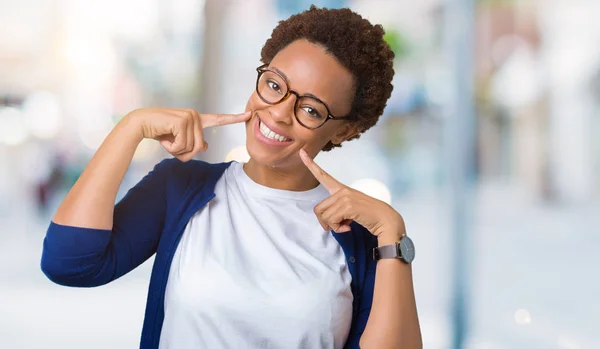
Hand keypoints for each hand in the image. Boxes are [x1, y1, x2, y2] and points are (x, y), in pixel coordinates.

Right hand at [125, 108, 250, 161]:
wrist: (141, 124)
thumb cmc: (160, 132)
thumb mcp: (179, 141)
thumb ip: (193, 143)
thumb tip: (206, 146)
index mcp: (197, 119)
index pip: (219, 119)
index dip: (234, 118)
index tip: (249, 114)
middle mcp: (196, 116)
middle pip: (200, 147)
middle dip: (185, 154)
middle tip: (172, 146)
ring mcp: (190, 117)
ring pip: (192, 148)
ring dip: (177, 151)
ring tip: (168, 141)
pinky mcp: (182, 121)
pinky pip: (183, 146)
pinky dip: (172, 148)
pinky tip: (164, 138)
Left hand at [299, 149, 405, 239]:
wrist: (385, 220)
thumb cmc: (368, 216)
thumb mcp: (349, 211)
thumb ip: (336, 211)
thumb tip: (325, 223)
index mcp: (341, 189)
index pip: (323, 175)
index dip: (310, 164)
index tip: (302, 152)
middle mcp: (342, 190)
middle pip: (318, 209)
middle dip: (325, 222)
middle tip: (339, 225)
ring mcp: (345, 197)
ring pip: (324, 217)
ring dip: (333, 226)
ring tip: (346, 224)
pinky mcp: (348, 206)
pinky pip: (332, 221)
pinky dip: (338, 228)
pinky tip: (349, 226)